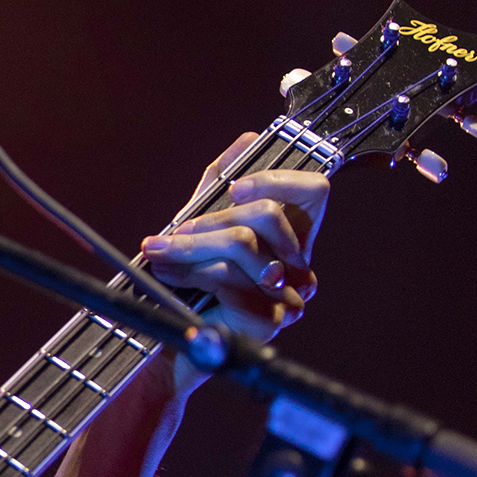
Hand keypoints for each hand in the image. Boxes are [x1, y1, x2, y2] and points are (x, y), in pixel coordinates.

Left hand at [139, 131, 330, 395]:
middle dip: (211, 220)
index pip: (315, 191)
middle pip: (269, 215)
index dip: (277, 179)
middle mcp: (299, 266)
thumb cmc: (182, 282)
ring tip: (160, 255)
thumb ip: (221, 181)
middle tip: (172, 234)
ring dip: (189, 247)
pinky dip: (189, 274)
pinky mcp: (269, 318)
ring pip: (242, 243)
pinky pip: (228, 276)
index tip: (235, 188)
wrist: (164, 338)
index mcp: (291, 238)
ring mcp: (289, 294)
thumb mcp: (199, 222)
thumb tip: (250, 139)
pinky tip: (171, 280)